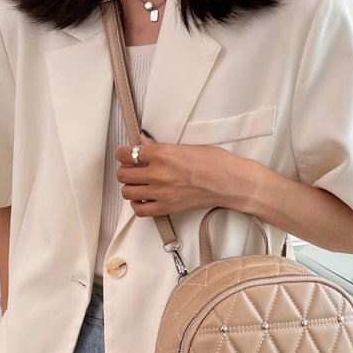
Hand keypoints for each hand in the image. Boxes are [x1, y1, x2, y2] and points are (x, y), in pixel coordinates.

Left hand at [115, 131, 241, 216]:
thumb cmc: (214, 163)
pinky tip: (144, 199)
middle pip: (123, 174)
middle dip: (125, 170)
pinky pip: (140, 210)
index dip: (123, 154)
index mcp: (162, 153)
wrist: (229, 182)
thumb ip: (160, 146)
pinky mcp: (166, 208)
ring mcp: (161, 192)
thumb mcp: (185, 146)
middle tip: (132, 169)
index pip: (127, 154)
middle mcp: (158, 173)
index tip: (125, 155)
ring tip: (138, 184)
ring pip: (127, 192)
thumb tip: (144, 142)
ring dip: (130, 187)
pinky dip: (137, 205)